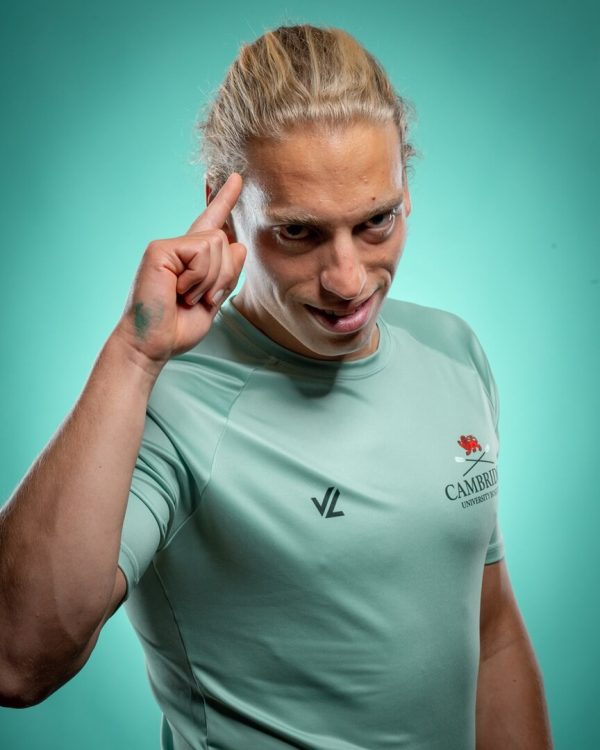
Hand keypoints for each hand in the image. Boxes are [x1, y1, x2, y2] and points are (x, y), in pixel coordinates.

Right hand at [114, 173, 245, 369]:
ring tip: (187, 296)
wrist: (151, 345)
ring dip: (211, 279)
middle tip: (202, 300)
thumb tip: (238, 244)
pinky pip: (201, 251)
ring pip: (217, 244)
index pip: (211, 223)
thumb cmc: (177, 327)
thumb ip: (227, 273)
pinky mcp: (160, 249)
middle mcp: (180, 248)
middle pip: (226, 241)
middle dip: (225, 276)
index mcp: (192, 259)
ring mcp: (167, 246)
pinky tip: (179, 290)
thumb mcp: (213, 300)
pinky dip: (198, 277)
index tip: (235, 178)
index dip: (224, 200)